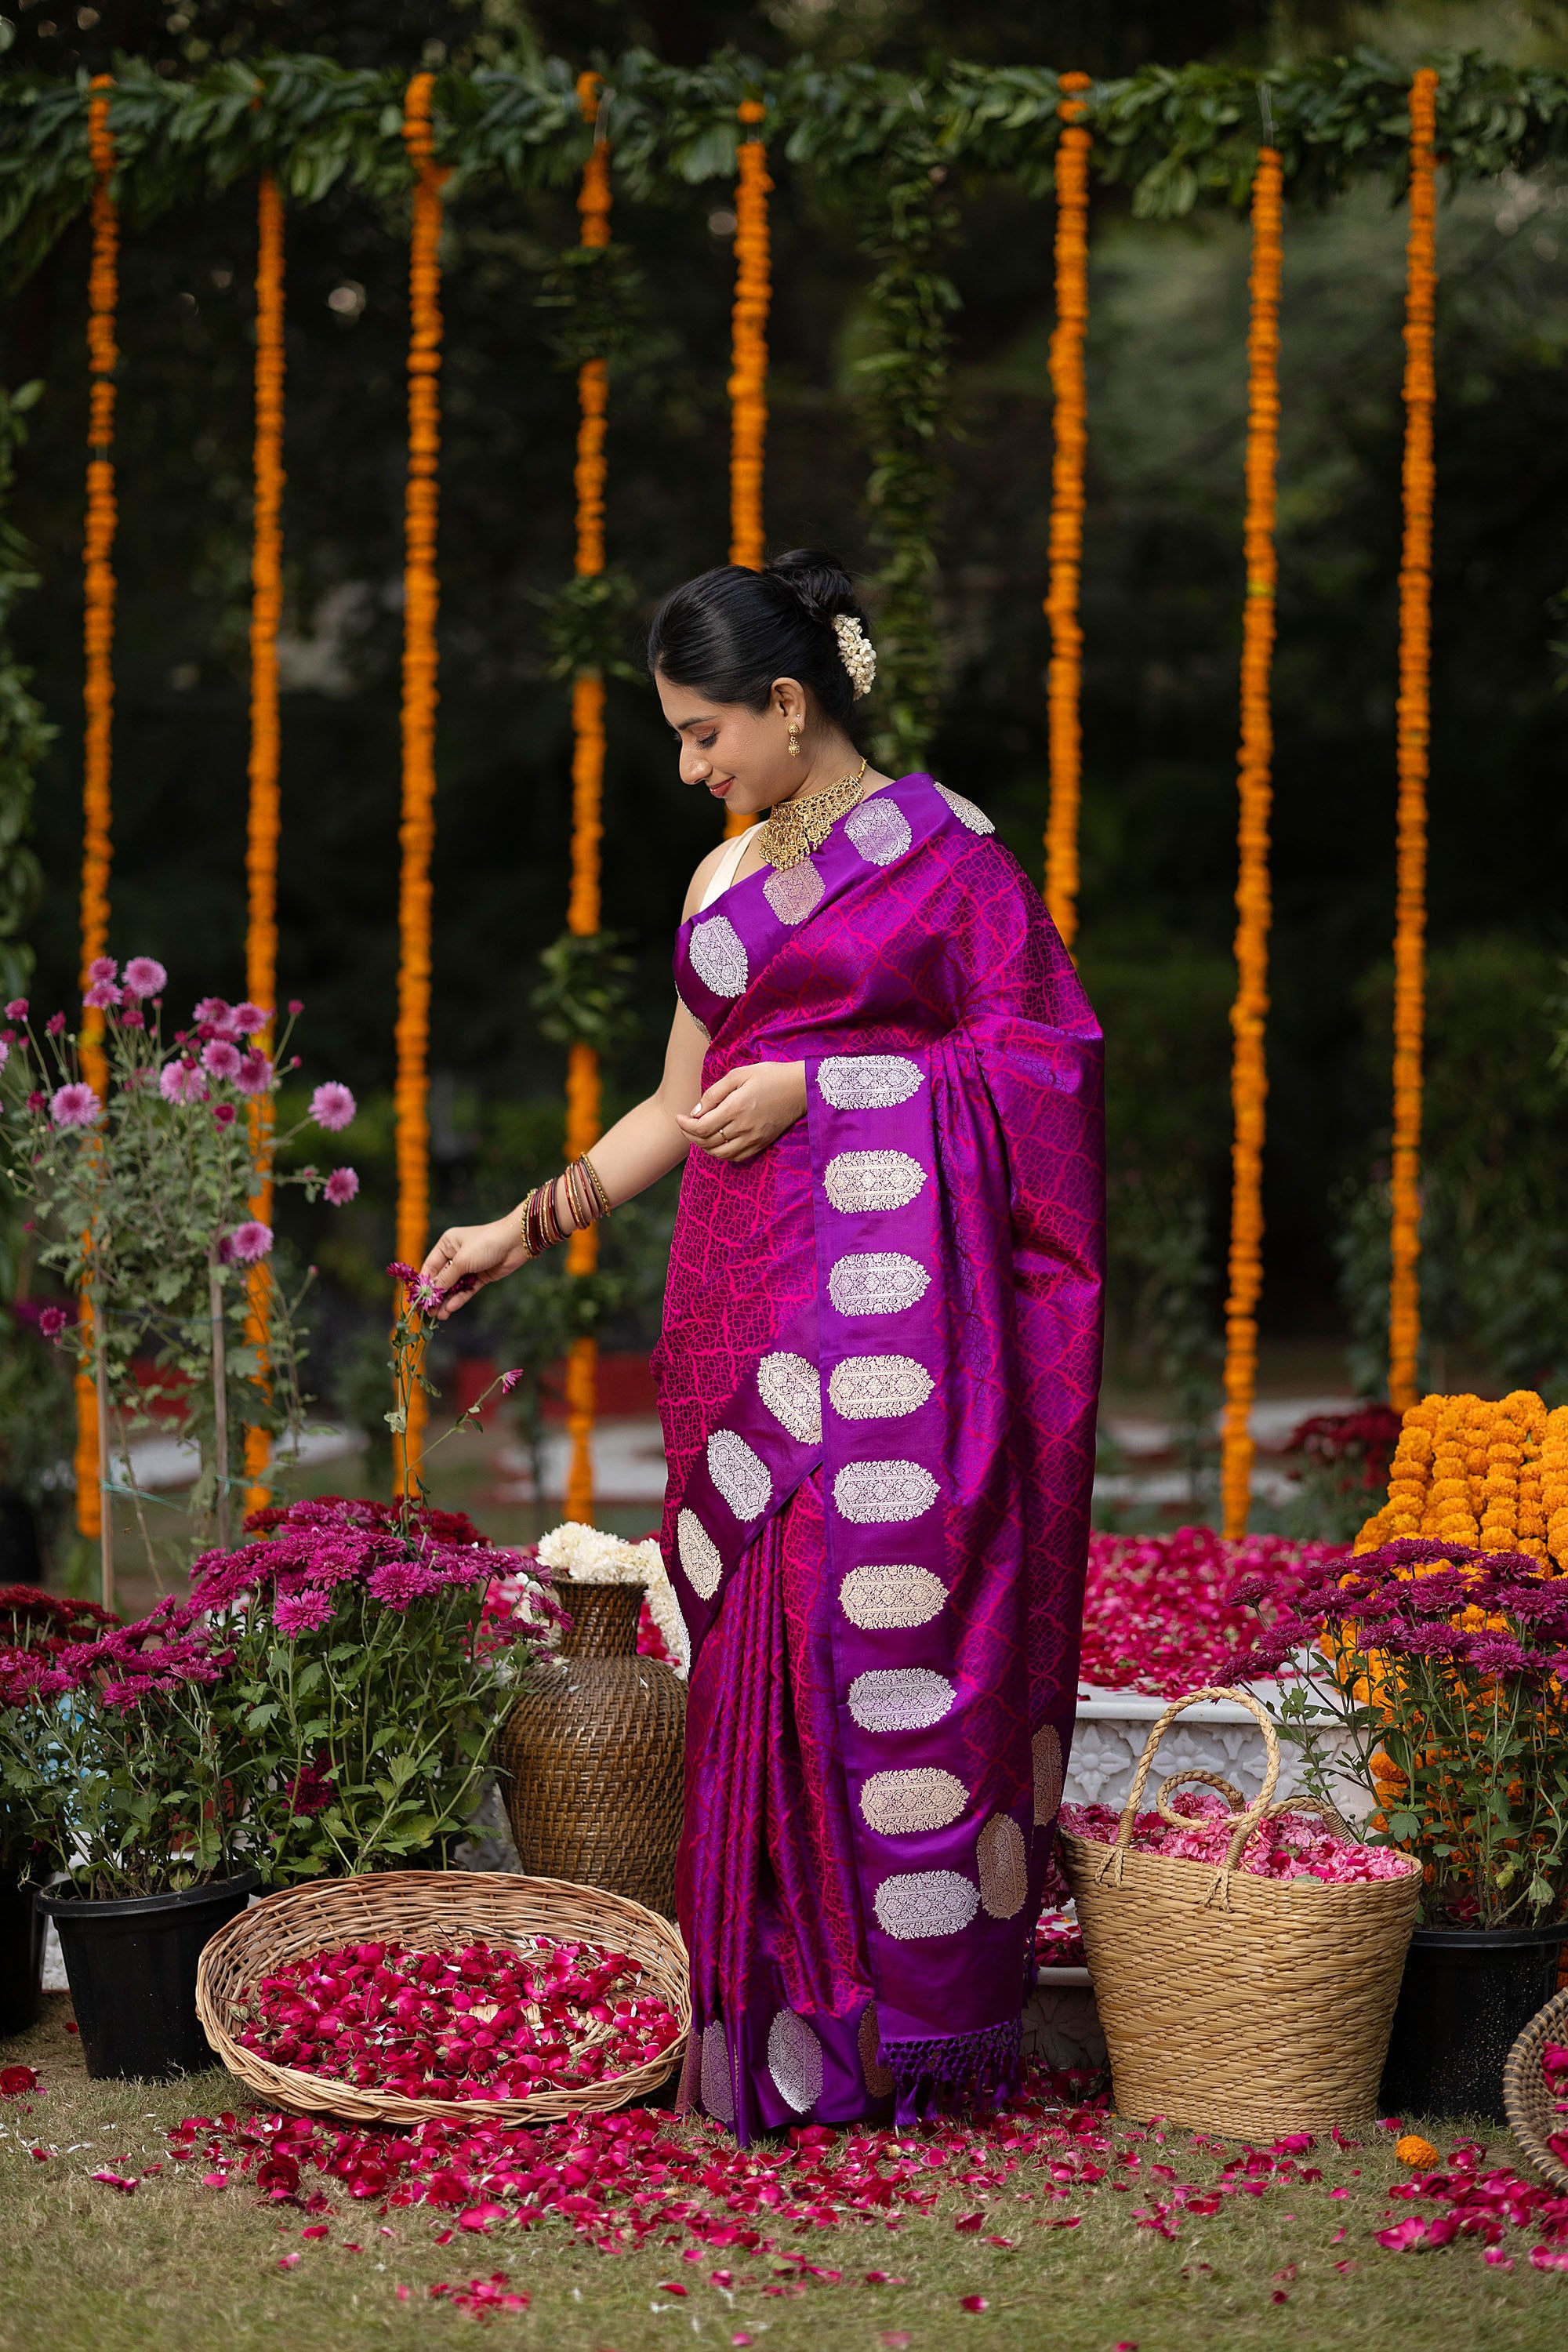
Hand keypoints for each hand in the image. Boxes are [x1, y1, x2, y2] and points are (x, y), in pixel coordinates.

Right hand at [417, 1203, 536, 1319]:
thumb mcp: (462, 1261)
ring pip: (454, 1287)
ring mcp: (468, 1267)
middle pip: (441, 1279)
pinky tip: (451, 1308)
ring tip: (439, 1316)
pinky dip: (459, 1298)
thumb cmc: (485, 1244)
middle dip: (435, 1296)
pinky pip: (466, 1289)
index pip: (430, 1267)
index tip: (418, 1300)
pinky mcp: (480, 1276)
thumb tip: (432, 1292)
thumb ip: (446, 1278)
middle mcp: (455, 1255)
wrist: (515, 1242)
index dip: (424, 1284)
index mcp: (447, 1244)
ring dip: (446, 1301)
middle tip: (428, 1313)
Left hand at [676, 1061, 806, 1163]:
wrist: (800, 1088)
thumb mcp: (738, 1074)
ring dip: (703, 1147)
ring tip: (698, 1135)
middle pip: (706, 1142)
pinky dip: (721, 1154)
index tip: (679, 1117)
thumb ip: (714, 1093)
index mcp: (735, 1108)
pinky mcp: (761, 1144)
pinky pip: (736, 1157)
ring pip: (719, 1154)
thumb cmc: (769, 1076)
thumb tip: (695, 1112)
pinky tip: (717, 1143)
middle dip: (690, 1135)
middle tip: (685, 1125)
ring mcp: (753, 1138)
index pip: (701, 1127)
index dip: (685, 1125)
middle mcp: (743, 1127)